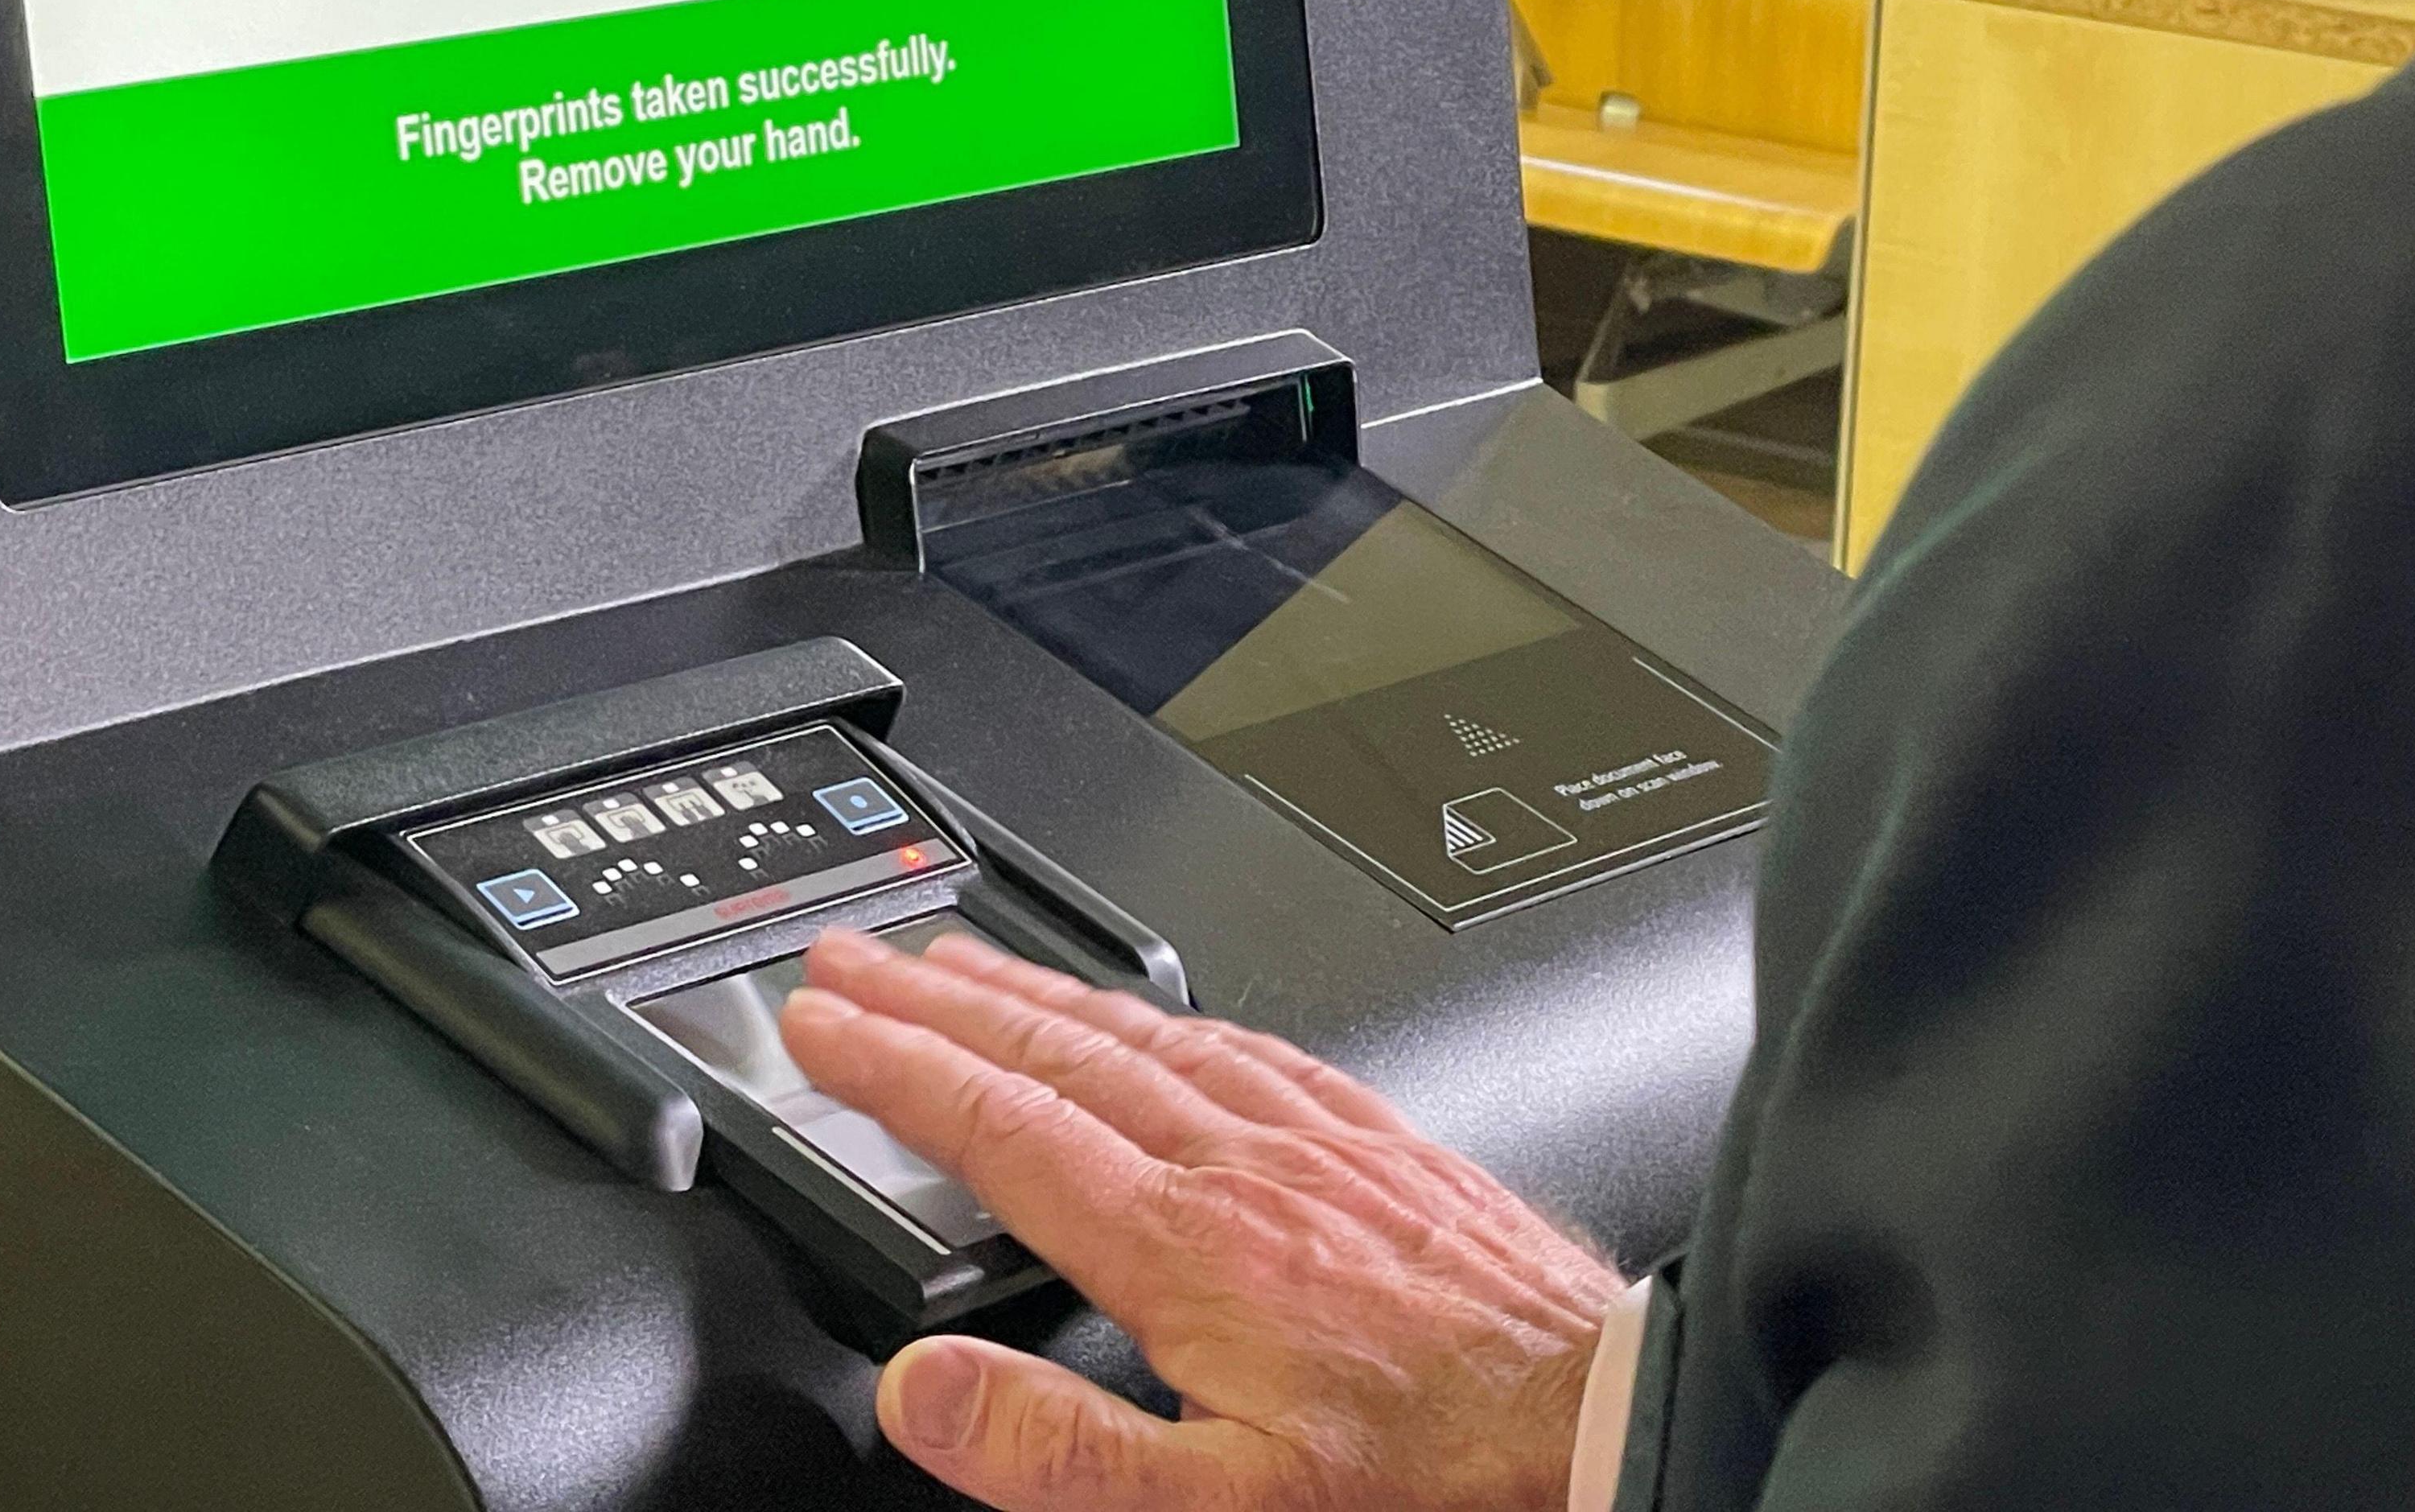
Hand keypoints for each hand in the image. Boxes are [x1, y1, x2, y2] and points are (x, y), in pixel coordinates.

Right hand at [778, 928, 1624, 1511]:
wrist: (1594, 1421)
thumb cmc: (1428, 1469)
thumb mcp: (1217, 1506)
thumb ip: (1054, 1449)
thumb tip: (925, 1389)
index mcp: (1184, 1244)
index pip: (999, 1126)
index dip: (893, 1069)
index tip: (820, 1027)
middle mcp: (1241, 1163)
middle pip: (1053, 1049)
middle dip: (933, 997)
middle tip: (851, 958)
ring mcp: (1310, 1137)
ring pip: (1140, 1028)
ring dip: (1031, 987)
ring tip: (958, 957)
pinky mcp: (1372, 1135)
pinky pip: (1239, 1037)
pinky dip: (1157, 1008)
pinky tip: (1146, 1010)